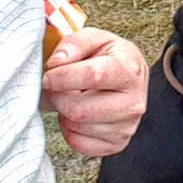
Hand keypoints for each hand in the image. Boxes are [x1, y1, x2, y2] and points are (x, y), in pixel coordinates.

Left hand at [41, 28, 147, 156]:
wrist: (127, 77)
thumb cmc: (108, 57)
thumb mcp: (95, 38)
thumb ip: (74, 43)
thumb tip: (56, 63)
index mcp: (130, 69)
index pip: (94, 76)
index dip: (63, 77)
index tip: (48, 76)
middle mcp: (134, 101)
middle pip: (81, 110)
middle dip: (59, 97)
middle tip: (56, 87)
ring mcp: (128, 126)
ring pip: (77, 127)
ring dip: (64, 113)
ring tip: (71, 98)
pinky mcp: (117, 144)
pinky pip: (78, 144)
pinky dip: (69, 130)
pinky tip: (78, 114)